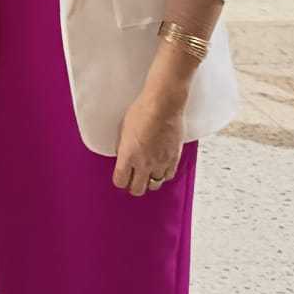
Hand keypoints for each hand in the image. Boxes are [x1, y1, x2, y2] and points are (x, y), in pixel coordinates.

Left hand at [111, 67, 185, 197]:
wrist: (164, 105)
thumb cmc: (142, 111)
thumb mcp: (123, 128)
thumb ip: (123, 147)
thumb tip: (123, 156)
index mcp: (128, 155)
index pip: (120, 181)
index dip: (119, 181)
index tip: (120, 178)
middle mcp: (144, 163)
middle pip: (137, 189)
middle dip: (133, 186)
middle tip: (133, 180)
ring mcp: (160, 162)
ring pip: (154, 185)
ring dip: (149, 180)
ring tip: (148, 173)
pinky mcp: (174, 159)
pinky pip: (168, 176)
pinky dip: (164, 174)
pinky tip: (161, 168)